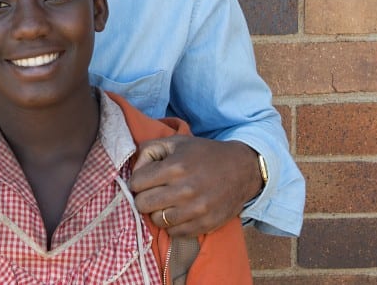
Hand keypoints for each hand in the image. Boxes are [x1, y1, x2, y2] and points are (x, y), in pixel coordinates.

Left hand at [129, 137, 261, 236]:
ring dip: (158, 212)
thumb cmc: (205, 154)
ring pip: (157, 221)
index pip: (136, 183)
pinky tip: (179, 212)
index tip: (145, 180)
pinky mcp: (205, 224)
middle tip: (153, 192)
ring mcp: (196, 210)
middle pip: (142, 204)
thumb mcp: (177, 142)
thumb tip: (134, 169)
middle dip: (143, 197)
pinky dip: (172, 225)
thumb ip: (149, 149)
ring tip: (166, 203)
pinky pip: (175, 233)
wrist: (242, 169)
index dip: (137, 181)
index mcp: (175, 167)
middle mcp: (185, 190)